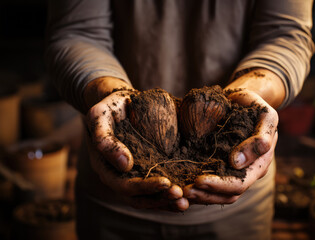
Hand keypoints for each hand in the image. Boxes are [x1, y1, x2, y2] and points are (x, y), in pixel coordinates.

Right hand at [85, 77, 188, 210]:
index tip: (165, 183)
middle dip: (160, 198)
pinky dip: (168, 195)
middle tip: (180, 195)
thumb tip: (125, 166)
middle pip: (137, 198)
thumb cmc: (108, 108)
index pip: (123, 186)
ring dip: (166, 202)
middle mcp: (117, 177)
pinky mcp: (145, 171)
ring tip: (185, 202)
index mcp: (104, 168)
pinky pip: (155, 189)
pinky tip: (185, 195)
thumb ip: (105, 140)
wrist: (119, 103)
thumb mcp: (99, 117)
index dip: (144, 187)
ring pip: (147, 198)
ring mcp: (131, 176)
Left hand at [183, 69, 283, 204]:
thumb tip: (236, 162)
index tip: (198, 180)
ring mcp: (236, 171)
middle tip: (185, 190)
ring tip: (182, 191)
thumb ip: (260, 138)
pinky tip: (185, 186)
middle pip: (229, 194)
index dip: (220, 185)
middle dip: (206, 194)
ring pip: (221, 194)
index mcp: (260, 163)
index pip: (239, 183)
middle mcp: (249, 172)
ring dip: (202, 196)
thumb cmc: (254, 105)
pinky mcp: (223, 167)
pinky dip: (200, 189)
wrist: (242, 99)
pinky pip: (213, 185)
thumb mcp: (265, 116)